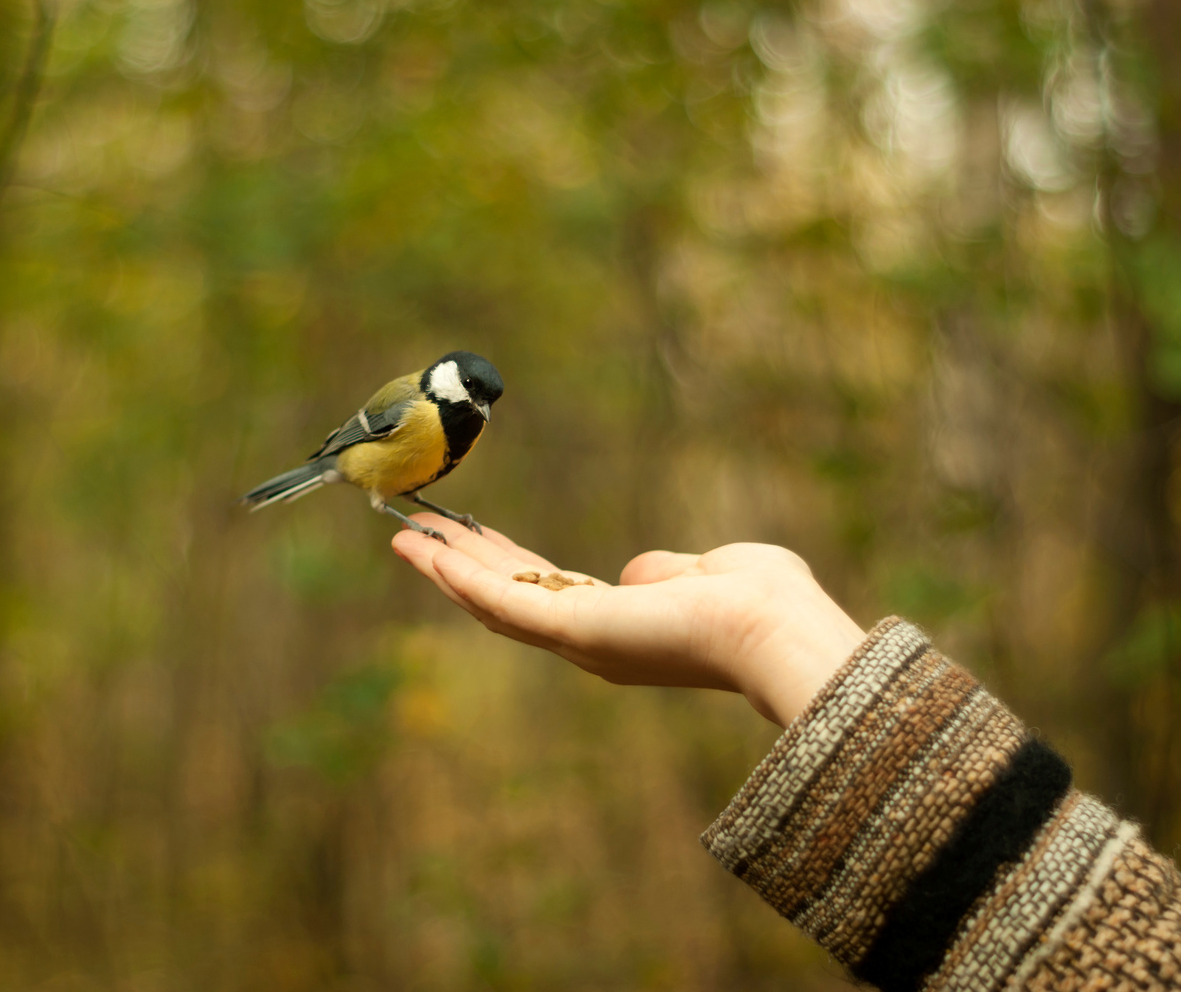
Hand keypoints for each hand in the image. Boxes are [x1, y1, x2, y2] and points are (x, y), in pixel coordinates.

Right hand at [391, 516, 865, 725]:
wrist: (775, 628)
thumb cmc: (760, 601)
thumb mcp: (703, 573)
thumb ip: (666, 573)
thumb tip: (638, 574)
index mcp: (620, 627)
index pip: (548, 593)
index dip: (504, 567)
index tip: (472, 540)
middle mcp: (590, 643)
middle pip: (508, 599)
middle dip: (461, 567)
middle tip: (417, 536)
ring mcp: (577, 640)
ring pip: (494, 601)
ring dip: (445, 569)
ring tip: (404, 538)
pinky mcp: (572, 629)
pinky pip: (503, 599)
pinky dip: (460, 575)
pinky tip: (427, 550)